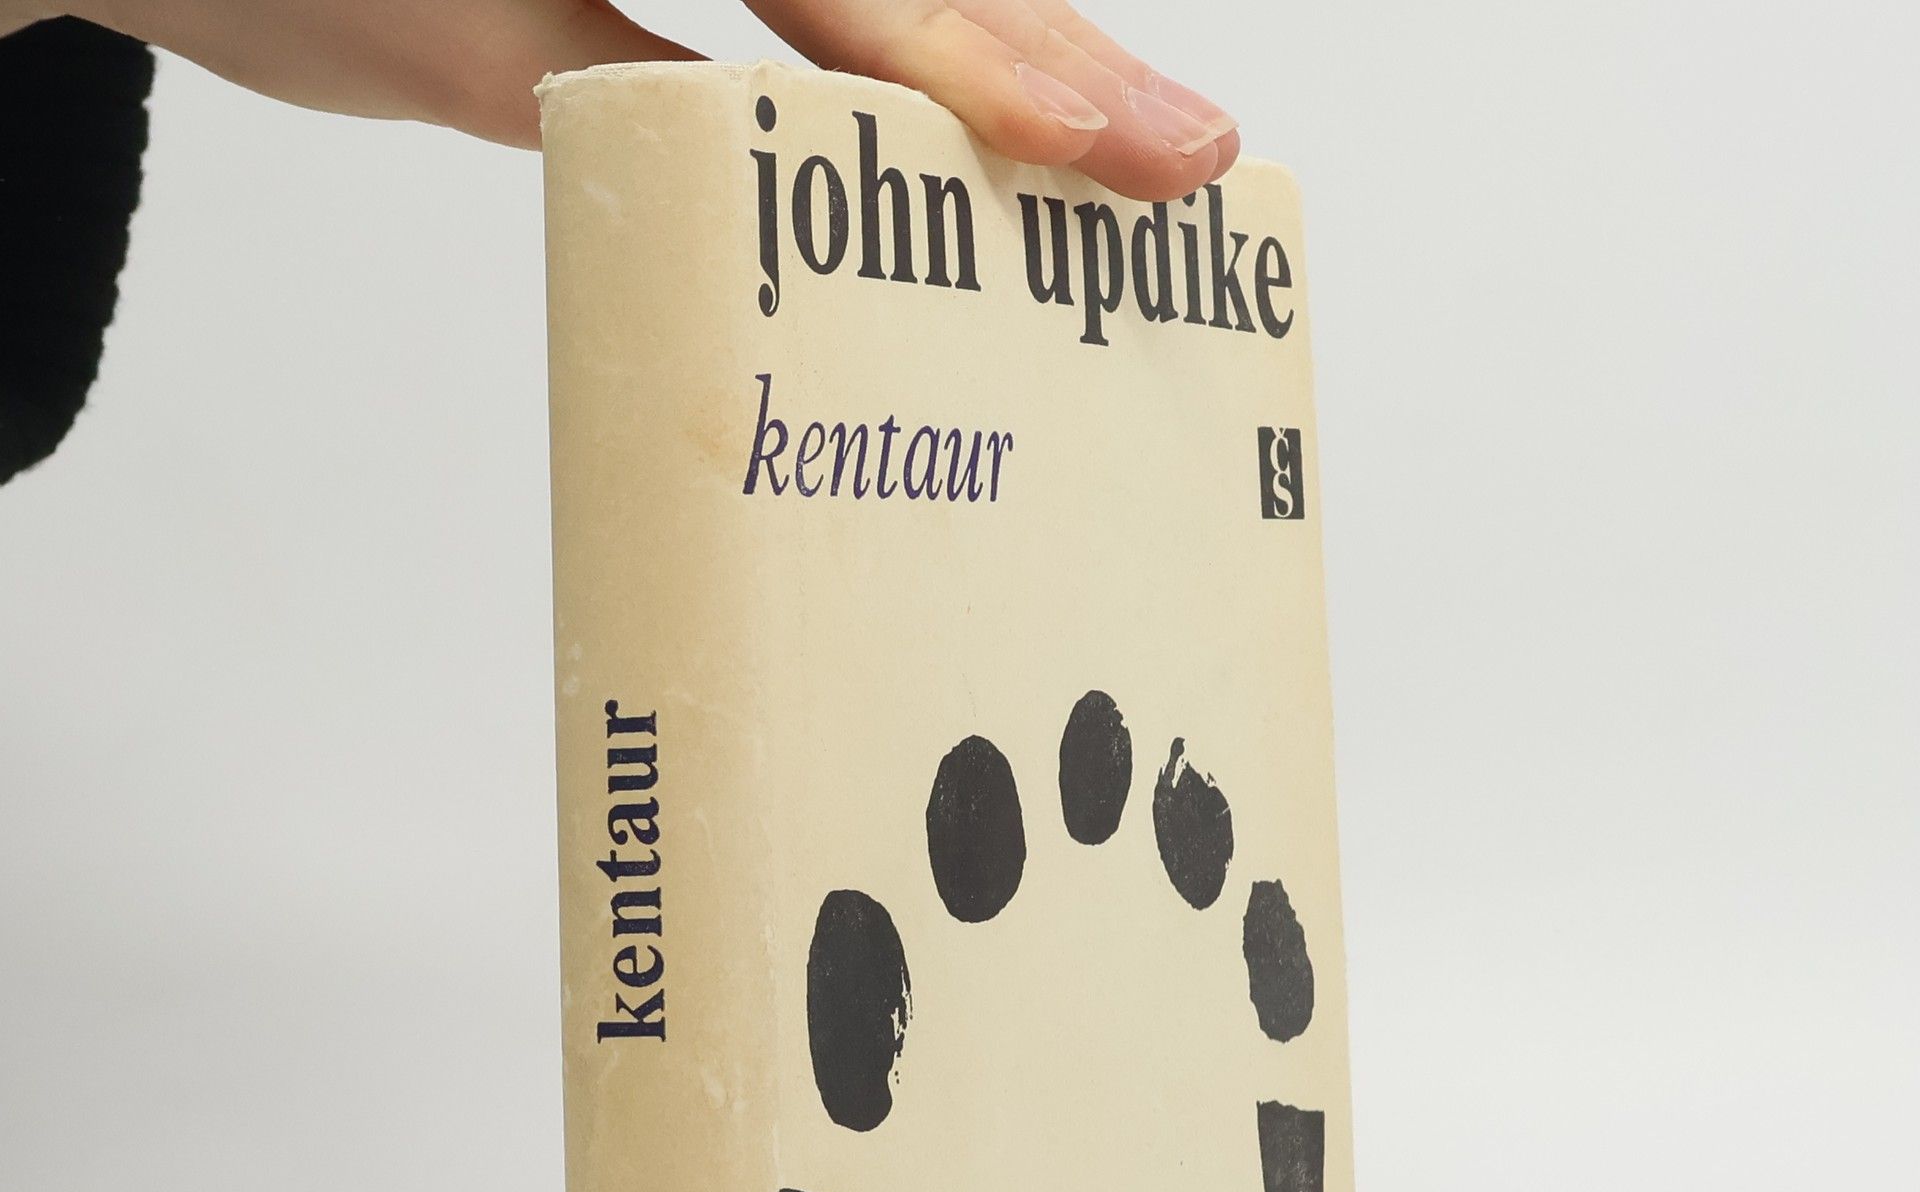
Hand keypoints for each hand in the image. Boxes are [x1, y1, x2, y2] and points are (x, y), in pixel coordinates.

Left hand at [34, 0, 1238, 200]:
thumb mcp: (455, 47)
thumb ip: (634, 84)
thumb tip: (790, 153)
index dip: (1000, 69)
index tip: (1121, 150)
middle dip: (1051, 54)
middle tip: (1180, 155)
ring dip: (1006, 51)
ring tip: (1119, 141)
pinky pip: (811, 9)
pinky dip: (903, 53)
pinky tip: (984, 111)